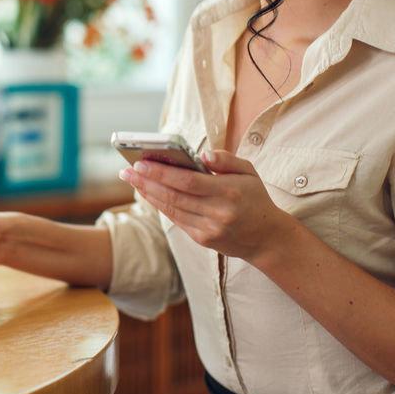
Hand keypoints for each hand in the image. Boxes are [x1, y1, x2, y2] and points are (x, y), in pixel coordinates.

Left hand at [118, 149, 286, 261]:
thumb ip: (226, 159)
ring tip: (132, 179)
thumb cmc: (255, 199)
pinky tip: (148, 193)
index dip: (161, 173)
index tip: (141, 163)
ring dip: (148, 194)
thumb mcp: (249, 171)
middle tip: (127, 170)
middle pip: (174, 196)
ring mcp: (209, 229)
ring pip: (171, 209)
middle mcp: (217, 213)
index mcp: (229, 192)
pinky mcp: (203, 239)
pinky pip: (176, 220)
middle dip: (147, 182)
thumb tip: (202, 154)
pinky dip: (160, 205)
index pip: (188, 181)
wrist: (267, 238)